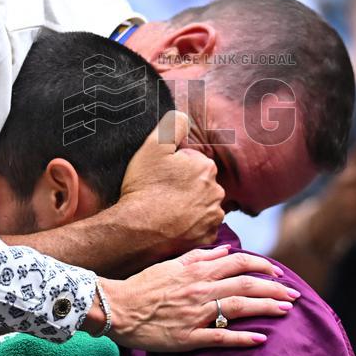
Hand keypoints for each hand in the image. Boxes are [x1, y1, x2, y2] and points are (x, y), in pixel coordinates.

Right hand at [100, 245, 299, 350]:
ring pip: (239, 308)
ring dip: (267, 308)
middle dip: (275, 288)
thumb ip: (201, 256)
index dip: (263, 267)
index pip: (239, 263)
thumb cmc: (143, 286)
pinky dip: (243, 337)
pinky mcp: (187, 337)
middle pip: (246, 285)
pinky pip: (220, 337)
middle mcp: (200, 289)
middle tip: (295, 295)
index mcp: (197, 270)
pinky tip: (261, 338)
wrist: (116, 307)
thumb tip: (227, 249)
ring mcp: (195, 314)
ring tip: (287, 311)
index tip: (279, 273)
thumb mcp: (172, 264)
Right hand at [119, 111, 224, 259]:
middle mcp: (217, 192)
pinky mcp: (206, 238)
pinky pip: (200, 229)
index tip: (161, 176)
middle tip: (161, 193)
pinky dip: (190, 227)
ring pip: (202, 206)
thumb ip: (173, 125)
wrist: (138, 228)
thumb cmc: (145, 187)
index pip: (194, 162)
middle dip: (186, 187)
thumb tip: (184, 117)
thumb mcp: (154, 146)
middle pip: (200, 184)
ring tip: (166, 211)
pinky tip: (172, 225)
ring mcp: (213, 217)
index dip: (176, 167)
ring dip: (189, 207)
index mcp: (207, 167)